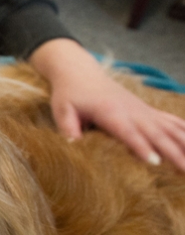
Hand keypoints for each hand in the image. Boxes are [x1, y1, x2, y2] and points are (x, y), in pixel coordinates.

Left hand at [28, 39, 184, 171]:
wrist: (80, 72)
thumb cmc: (70, 93)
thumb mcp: (61, 109)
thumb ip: (67, 126)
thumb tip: (73, 145)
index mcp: (111, 112)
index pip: (129, 132)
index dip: (141, 147)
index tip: (155, 162)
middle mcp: (132, 111)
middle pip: (156, 133)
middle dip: (173, 152)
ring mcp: (143, 110)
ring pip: (170, 128)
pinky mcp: (147, 111)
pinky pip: (171, 121)